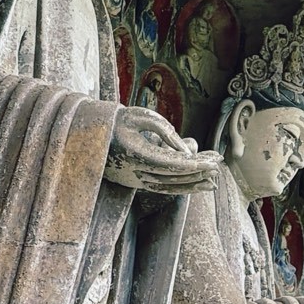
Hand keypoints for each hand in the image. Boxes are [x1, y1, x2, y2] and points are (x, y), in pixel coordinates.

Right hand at [102, 105, 222, 191]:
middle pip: (174, 176)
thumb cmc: (113, 120)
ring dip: (192, 184)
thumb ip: (163, 130)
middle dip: (198, 172)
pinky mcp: (134, 183)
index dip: (195, 164)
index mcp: (136, 155)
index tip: (213, 162)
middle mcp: (135, 173)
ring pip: (169, 186)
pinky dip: (179, 187)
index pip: (172, 164)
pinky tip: (194, 185)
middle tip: (219, 166)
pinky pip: (161, 187)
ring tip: (212, 182)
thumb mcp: (137, 115)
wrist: (84, 134)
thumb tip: (185, 150)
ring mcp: (134, 181)